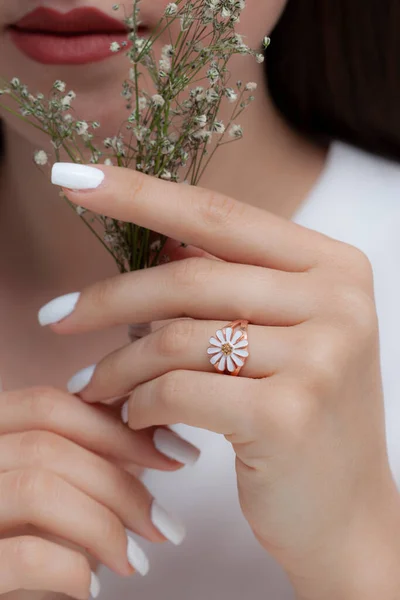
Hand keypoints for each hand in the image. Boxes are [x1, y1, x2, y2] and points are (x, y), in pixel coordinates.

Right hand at [0, 386, 196, 598]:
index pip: (47, 406)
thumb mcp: (46, 489)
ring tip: (134, 562)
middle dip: (121, 484)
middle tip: (164, 524)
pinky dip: (73, 569)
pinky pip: (27, 554)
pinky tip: (90, 588)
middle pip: (48, 445)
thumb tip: (154, 435)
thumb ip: (84, 456)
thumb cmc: (14, 541)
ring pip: (39, 489)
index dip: (117, 427)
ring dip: (104, 526)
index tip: (171, 453)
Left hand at [44, 164, 399, 597]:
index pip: (221, 215)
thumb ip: (230, 283)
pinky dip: (142, 404)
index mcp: (333, 266)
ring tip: (92, 384)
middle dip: (108, 299)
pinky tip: (135, 418)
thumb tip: (155, 243)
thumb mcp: (283, 335)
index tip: (75, 180)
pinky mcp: (288, 415)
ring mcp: (318, 357)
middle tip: (55, 316)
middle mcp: (335, 302)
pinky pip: (178, 391)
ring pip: (175, 338)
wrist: (346, 512)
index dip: (141, 194)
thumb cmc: (303, 416)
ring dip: (118, 364)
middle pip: (188, 280)